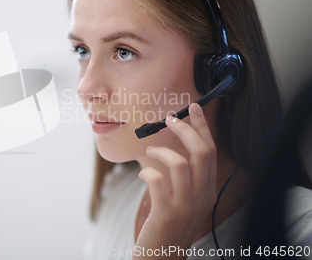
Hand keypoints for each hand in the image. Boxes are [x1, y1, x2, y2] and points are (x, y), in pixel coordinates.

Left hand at [133, 103, 217, 258]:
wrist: (163, 257)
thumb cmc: (170, 225)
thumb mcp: (186, 201)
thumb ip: (185, 179)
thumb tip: (173, 149)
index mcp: (208, 191)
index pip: (210, 152)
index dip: (202, 127)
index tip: (193, 108)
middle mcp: (202, 197)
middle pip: (202, 153)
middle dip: (186, 129)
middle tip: (171, 118)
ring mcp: (185, 206)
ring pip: (181, 164)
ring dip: (163, 150)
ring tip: (150, 149)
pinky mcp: (166, 213)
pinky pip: (158, 181)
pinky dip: (148, 171)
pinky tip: (143, 173)